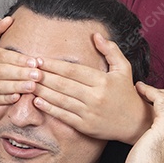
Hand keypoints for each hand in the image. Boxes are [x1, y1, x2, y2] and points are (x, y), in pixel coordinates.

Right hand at [0, 16, 38, 109]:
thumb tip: (8, 19)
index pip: (2, 56)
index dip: (18, 59)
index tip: (34, 62)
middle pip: (1, 71)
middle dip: (21, 73)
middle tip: (38, 75)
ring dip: (16, 86)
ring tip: (32, 86)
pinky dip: (5, 99)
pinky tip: (17, 97)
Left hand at [29, 33, 150, 144]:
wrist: (135, 123)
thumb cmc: (127, 93)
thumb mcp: (123, 68)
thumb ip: (110, 50)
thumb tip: (96, 35)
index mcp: (102, 81)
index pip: (73, 71)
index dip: (54, 65)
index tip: (39, 60)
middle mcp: (95, 97)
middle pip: (64, 84)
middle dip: (44, 76)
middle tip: (28, 70)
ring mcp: (89, 113)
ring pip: (61, 100)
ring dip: (42, 92)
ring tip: (29, 83)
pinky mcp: (85, 126)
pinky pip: (64, 116)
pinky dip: (49, 109)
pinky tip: (37, 101)